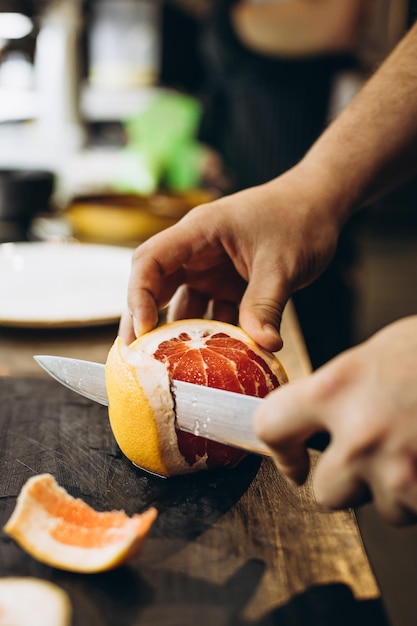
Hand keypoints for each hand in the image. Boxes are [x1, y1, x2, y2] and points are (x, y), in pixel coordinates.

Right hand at [119, 167, 340, 348]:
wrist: (321, 206)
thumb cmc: (299, 219)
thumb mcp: (283, 264)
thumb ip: (267, 304)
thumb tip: (264, 346)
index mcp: (199, 232)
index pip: (150, 260)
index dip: (139, 295)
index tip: (144, 332)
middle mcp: (196, 251)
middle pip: (155, 285)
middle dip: (146, 322)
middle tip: (141, 361)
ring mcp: (210, 269)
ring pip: (182, 304)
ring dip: (180, 335)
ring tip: (173, 369)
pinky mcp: (226, 284)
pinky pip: (210, 313)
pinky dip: (211, 336)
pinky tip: (213, 362)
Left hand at [254, 315, 416, 525]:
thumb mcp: (372, 357)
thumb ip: (336, 393)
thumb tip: (311, 418)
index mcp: (336, 389)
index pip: (270, 426)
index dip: (277, 446)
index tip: (289, 456)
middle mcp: (362, 434)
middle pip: (326, 494)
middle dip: (347, 481)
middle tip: (370, 455)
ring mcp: (400, 471)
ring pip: (381, 508)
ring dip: (394, 489)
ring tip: (415, 446)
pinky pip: (416, 511)